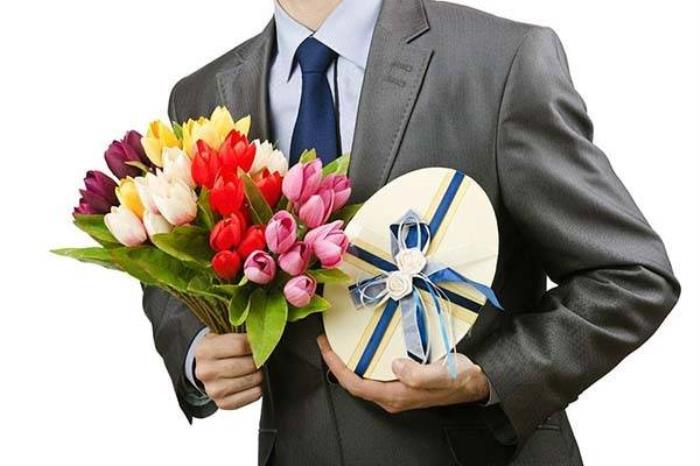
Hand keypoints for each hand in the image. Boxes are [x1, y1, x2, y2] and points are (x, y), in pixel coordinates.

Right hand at [194, 333, 262, 409]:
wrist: (205, 369)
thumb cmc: (219, 351)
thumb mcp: (222, 338)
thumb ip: (241, 338)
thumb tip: (264, 341)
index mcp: (205, 351)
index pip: (240, 346)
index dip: (255, 344)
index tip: (261, 343)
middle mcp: (206, 372)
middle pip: (245, 365)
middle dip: (259, 361)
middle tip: (262, 358)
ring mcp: (213, 390)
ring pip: (249, 380)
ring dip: (259, 375)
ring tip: (258, 369)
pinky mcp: (223, 403)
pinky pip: (250, 396)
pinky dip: (257, 389)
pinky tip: (254, 382)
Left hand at [317, 335, 488, 412]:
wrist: (476, 383)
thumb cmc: (459, 379)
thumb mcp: (441, 375)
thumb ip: (418, 374)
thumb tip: (396, 366)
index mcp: (397, 396)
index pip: (356, 385)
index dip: (337, 367)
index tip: (326, 348)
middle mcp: (393, 395)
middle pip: (354, 383)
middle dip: (337, 363)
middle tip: (326, 342)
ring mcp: (397, 390)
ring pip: (363, 378)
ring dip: (348, 362)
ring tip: (338, 343)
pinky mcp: (402, 381)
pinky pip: (374, 373)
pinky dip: (362, 360)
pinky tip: (361, 348)